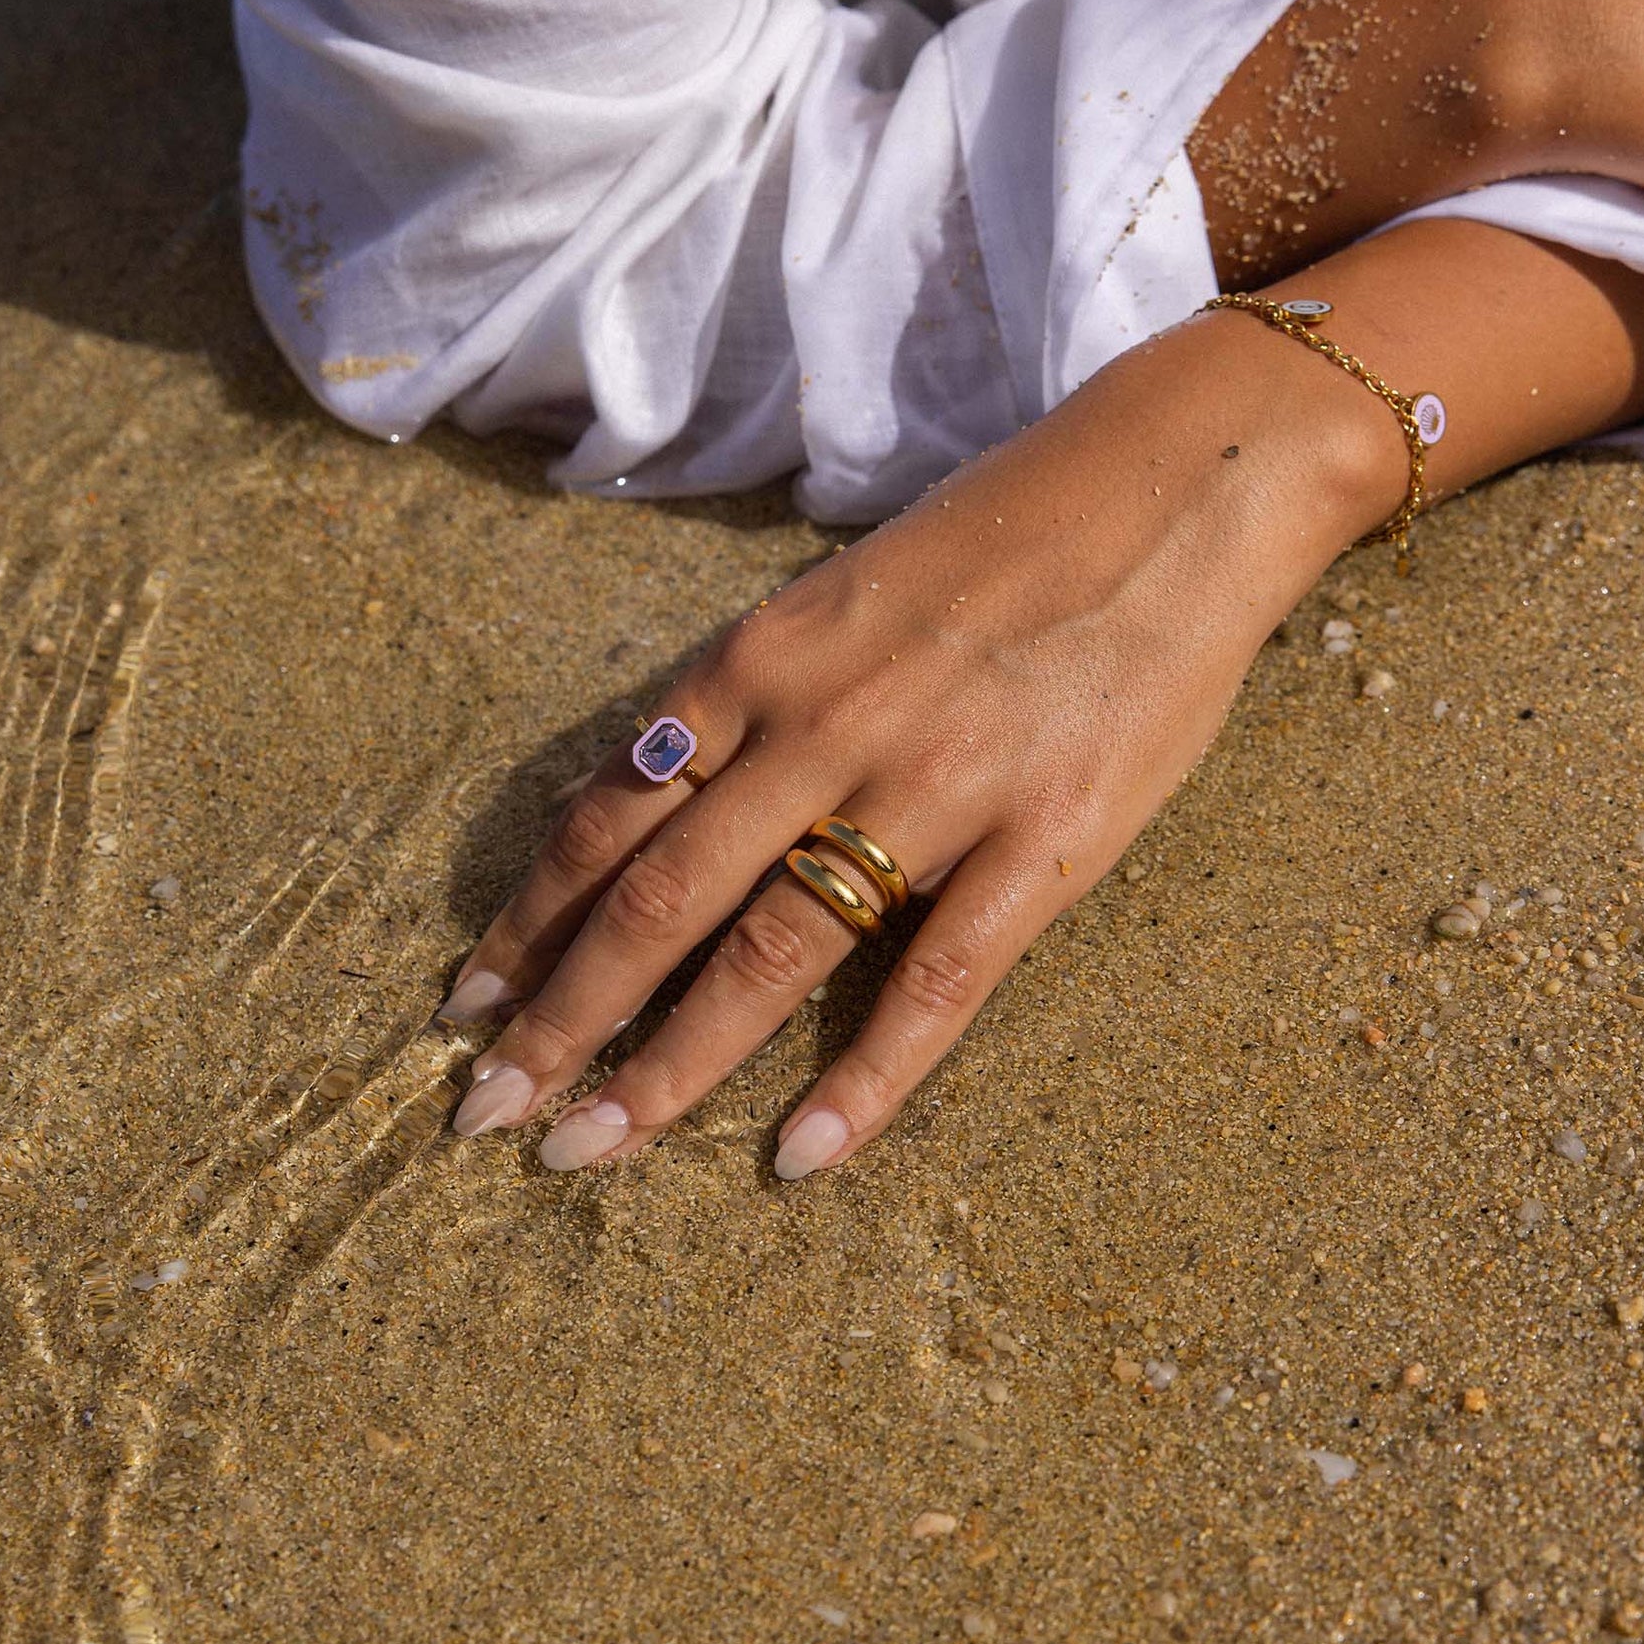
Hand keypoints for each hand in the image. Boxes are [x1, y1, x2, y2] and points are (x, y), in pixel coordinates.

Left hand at [437, 310, 1396, 1177]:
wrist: (1175, 486)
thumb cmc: (1004, 533)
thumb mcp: (842, 591)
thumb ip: (751, 693)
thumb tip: (655, 788)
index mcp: (764, 660)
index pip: (608, 812)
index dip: (528, 916)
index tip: (467, 999)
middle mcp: (822, 727)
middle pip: (657, 901)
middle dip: (560, 1020)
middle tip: (484, 1114)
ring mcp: (932, 789)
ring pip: (766, 956)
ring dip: (664, 1068)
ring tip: (585, 1151)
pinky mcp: (1041, 843)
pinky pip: (934, 983)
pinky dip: (862, 1080)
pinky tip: (799, 1157)